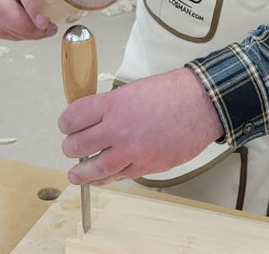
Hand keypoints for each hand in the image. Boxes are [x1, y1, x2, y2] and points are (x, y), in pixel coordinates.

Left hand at [59, 68, 225, 185]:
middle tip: (71, 148)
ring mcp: (131, 151)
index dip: (65, 123)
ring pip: (93, 169)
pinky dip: (106, 179)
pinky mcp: (146, 166)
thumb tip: (97, 118)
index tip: (67, 126)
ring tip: (76, 174)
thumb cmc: (174, 92)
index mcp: (113, 105)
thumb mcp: (135, 89)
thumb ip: (113, 106)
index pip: (72, 118)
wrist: (203, 104)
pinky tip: (101, 178)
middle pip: (76, 146)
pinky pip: (118, 177)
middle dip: (70, 148)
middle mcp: (118, 129)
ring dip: (81, 172)